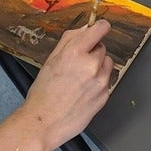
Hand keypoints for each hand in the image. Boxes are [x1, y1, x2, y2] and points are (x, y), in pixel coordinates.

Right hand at [21, 21, 113, 150]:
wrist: (44, 123)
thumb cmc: (43, 93)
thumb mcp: (51, 60)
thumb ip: (69, 40)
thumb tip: (85, 28)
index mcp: (75, 52)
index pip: (99, 29)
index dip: (100, 27)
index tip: (100, 28)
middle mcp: (91, 65)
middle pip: (102, 48)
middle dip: (92, 53)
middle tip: (77, 64)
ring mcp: (100, 81)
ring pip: (107, 64)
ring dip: (98, 67)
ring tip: (80, 79)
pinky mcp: (105, 96)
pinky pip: (107, 82)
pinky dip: (98, 83)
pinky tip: (83, 91)